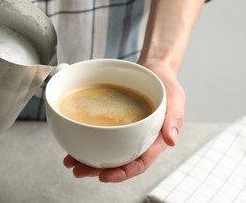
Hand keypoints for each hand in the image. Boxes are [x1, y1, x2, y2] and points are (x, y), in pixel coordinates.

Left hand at [63, 61, 185, 182]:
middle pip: (119, 162)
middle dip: (98, 170)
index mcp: (155, 141)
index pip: (139, 163)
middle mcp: (139, 140)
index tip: (104, 176)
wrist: (154, 70)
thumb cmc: (166, 84)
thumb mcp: (175, 97)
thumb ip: (174, 117)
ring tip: (70, 162)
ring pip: (108, 151)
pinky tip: (74, 143)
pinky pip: (101, 135)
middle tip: (78, 170)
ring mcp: (126, 133)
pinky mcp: (116, 123)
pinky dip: (87, 140)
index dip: (123, 173)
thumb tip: (171, 139)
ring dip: (89, 159)